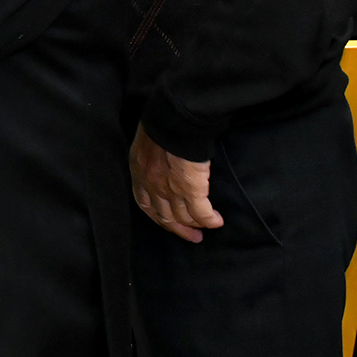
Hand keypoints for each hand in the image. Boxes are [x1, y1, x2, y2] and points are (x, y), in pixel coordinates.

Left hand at [129, 125, 222, 242]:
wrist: (175, 120)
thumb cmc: (163, 123)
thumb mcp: (148, 141)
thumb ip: (153, 156)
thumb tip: (165, 163)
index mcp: (139, 171)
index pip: (145, 203)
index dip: (157, 215)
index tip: (168, 222)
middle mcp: (152, 185)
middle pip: (164, 216)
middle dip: (179, 228)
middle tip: (192, 236)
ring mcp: (170, 190)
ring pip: (183, 217)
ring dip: (196, 225)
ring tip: (206, 228)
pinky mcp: (191, 190)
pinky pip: (201, 213)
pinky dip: (210, 220)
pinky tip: (217, 221)